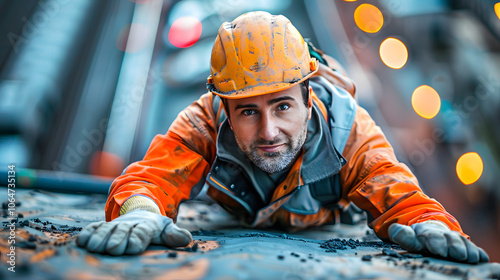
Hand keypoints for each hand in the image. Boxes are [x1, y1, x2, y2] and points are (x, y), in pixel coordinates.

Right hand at [76, 210, 191, 254]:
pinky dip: (88, 233)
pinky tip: (82, 241)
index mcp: (146, 226)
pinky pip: (94, 228)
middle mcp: (129, 224)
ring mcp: (115, 225)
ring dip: (99, 238)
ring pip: (106, 230)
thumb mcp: (166, 229)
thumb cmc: (154, 227)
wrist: (140, 211)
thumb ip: (174, 234)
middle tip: (111, 248)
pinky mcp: (104, 226)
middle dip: (116, 240)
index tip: (132, 247)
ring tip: (93, 247)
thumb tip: (187, 239)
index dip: (136, 239)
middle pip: (122, 232)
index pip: (141, 232)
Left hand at [388, 222, 488, 263]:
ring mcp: (455, 241)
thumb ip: (401, 234)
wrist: (434, 232)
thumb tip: (394, 229)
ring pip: (461, 243)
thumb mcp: (408, 237)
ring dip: (465, 250)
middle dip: (451, 245)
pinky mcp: (466, 247)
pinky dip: (477, 253)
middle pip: (448, 239)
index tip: (436, 248)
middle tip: (454, 252)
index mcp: (426, 233)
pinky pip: (473, 249)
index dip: (434, 241)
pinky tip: (479, 258)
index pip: (429, 236)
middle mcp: (442, 236)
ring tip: (467, 257)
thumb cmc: (419, 239)